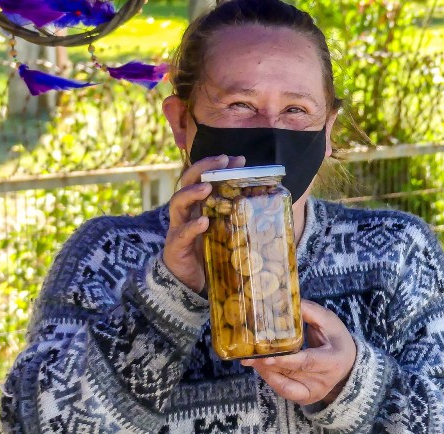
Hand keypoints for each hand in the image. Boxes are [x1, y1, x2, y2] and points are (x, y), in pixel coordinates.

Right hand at [163, 155, 244, 291]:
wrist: (187, 284)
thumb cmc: (208, 254)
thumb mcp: (225, 232)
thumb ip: (237, 219)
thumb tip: (267, 207)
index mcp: (198, 206)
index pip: (204, 178)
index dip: (217, 166)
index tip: (237, 159)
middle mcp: (185, 213)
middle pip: (187, 182)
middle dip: (203, 168)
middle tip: (222, 160)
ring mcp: (177, 228)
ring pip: (177, 203)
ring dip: (192, 193)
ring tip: (207, 187)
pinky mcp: (175, 247)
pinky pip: (181, 234)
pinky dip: (192, 227)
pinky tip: (204, 222)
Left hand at [241, 300, 356, 405]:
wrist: (348, 364)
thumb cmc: (337, 339)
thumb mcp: (329, 321)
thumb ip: (309, 312)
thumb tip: (283, 300)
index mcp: (332, 360)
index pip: (307, 362)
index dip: (286, 360)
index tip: (266, 356)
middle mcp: (324, 380)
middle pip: (291, 373)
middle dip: (268, 364)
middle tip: (248, 355)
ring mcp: (314, 391)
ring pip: (284, 382)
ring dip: (265, 370)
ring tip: (250, 358)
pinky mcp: (306, 397)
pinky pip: (284, 390)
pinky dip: (270, 379)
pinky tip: (261, 367)